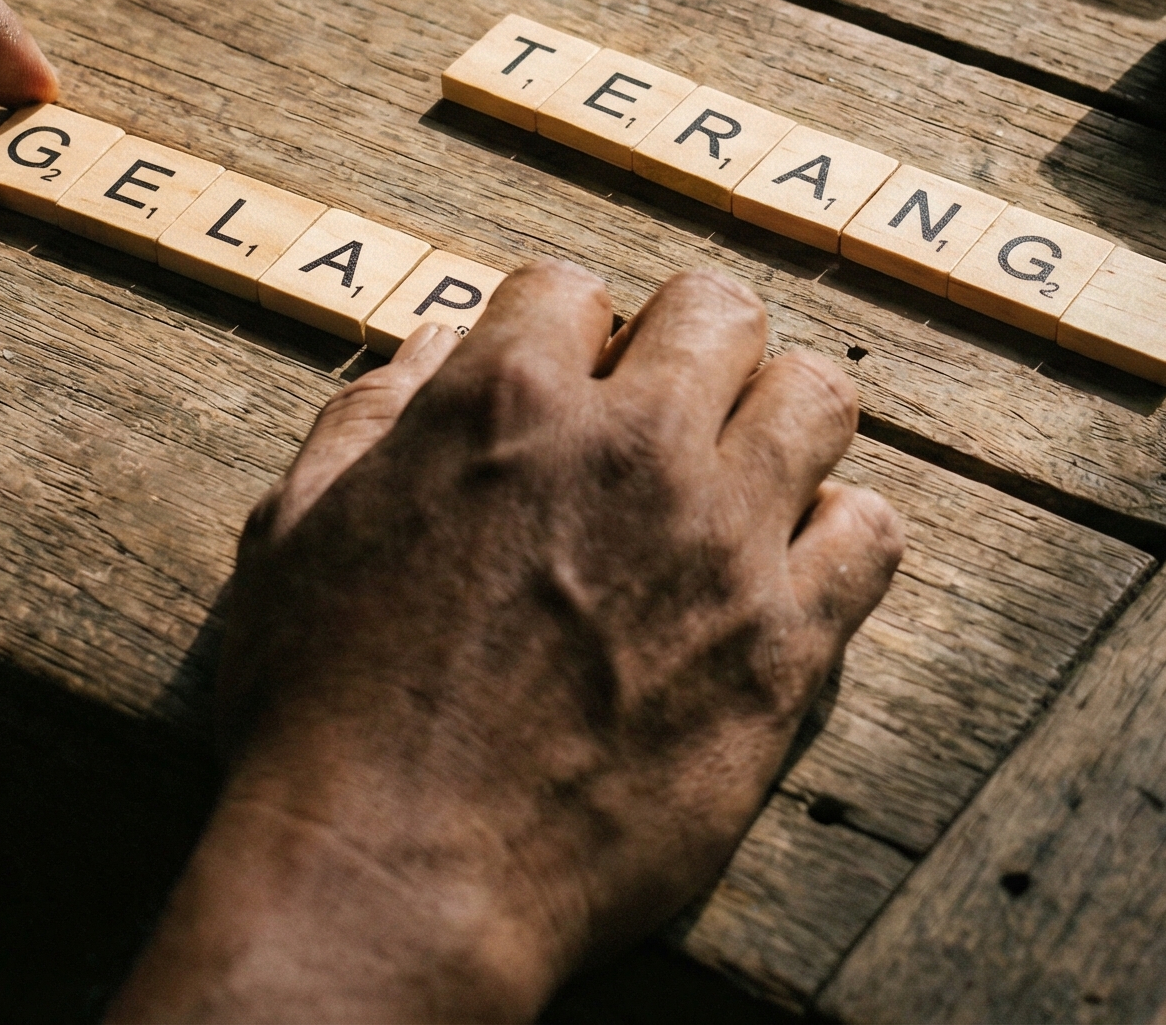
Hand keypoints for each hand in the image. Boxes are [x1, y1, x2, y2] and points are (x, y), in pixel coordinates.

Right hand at [108, 263, 904, 1023]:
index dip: (557, 338)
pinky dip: (837, 538)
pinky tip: (785, 569)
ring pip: (817, 396)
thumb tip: (433, 349)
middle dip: (682, 348)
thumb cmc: (322, 713)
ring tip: (735, 479)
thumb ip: (369, 417)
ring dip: (772, 422)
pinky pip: (871, 536)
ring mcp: (720, 543)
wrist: (396, 874)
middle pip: (716, 311)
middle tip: (657, 415)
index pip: (570, 290)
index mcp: (504, 403)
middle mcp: (629, 448)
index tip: (559, 387)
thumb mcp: (294, 533)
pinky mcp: (782, 647)